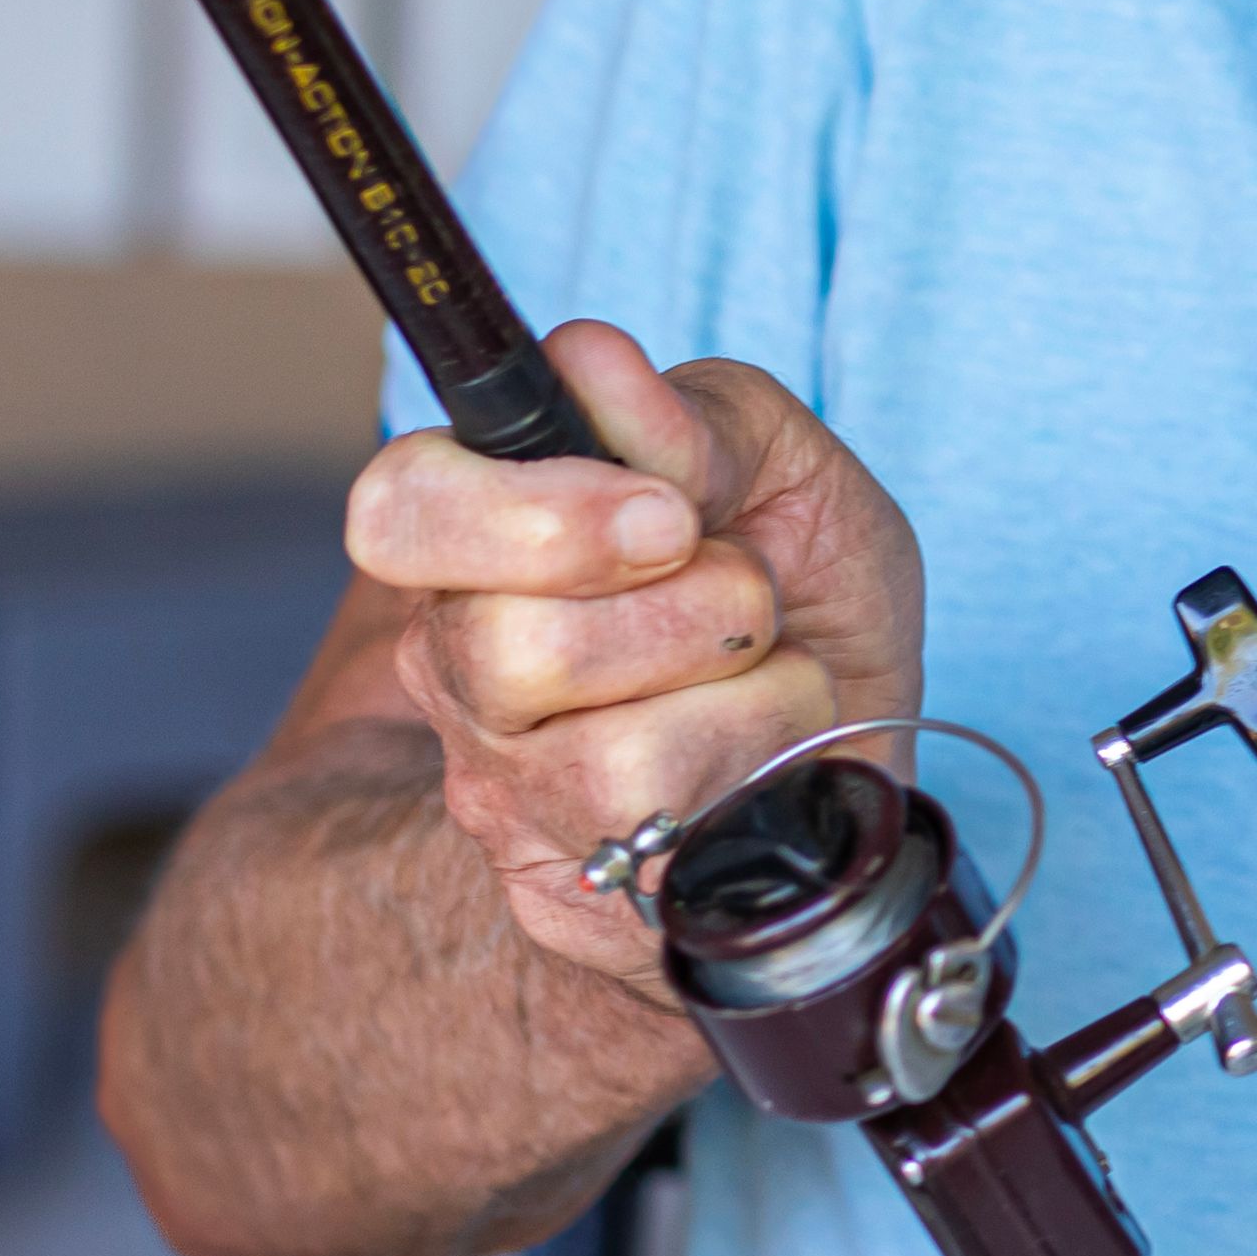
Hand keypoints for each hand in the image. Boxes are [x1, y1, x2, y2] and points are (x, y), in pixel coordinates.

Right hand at [344, 322, 922, 1001]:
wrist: (858, 744)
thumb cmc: (805, 594)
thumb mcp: (789, 467)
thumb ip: (695, 414)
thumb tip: (593, 362)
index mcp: (482, 537)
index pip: (398, 511)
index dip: (533, 513)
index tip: (668, 517)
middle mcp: (460, 670)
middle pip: (504, 649)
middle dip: (686, 613)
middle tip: (749, 597)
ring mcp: (503, 793)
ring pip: (604, 760)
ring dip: (747, 699)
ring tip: (772, 681)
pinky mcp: (564, 894)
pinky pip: (662, 843)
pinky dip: (762, 776)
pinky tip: (766, 761)